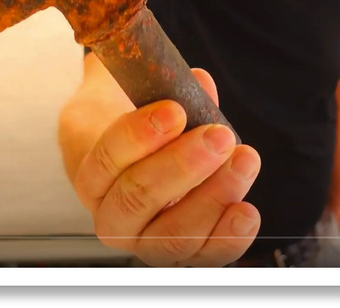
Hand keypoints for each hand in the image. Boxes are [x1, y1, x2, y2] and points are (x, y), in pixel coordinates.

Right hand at [73, 69, 261, 266]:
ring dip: (213, 197)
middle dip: (182, 166)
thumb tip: (201, 83)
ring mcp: (146, 243)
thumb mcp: (145, 104)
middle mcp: (112, 218)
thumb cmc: (144, 133)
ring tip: (244, 161)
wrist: (145, 166)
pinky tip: (245, 210)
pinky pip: (205, 257)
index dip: (138, 135)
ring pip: (173, 233)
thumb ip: (171, 91)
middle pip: (136, 199)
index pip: (105, 160)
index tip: (173, 111)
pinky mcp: (183, 257)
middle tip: (217, 136)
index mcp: (93, 177)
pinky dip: (228, 237)